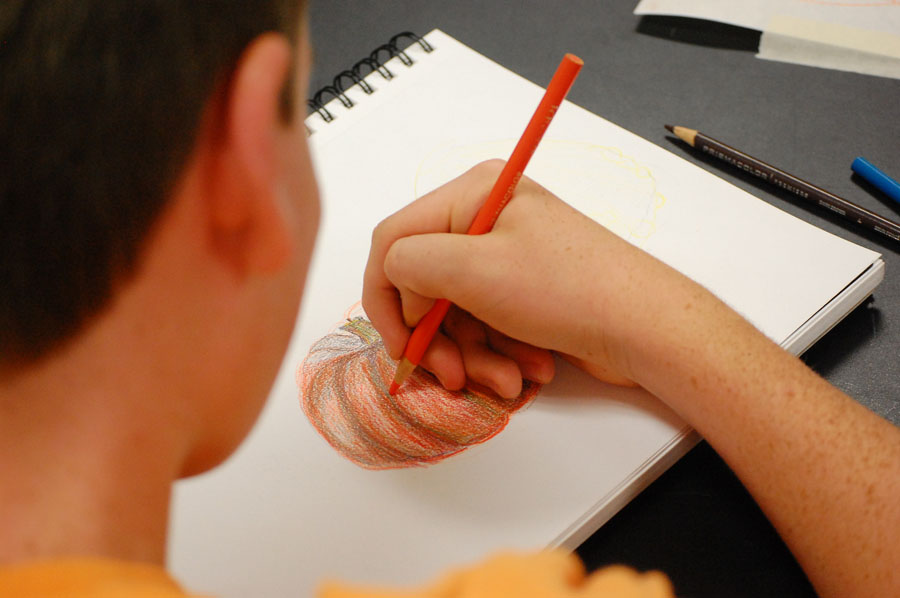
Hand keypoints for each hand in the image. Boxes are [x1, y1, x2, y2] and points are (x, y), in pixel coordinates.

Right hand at [363, 160, 652, 394]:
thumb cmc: (568, 290)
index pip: (394, 241)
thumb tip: (392, 278)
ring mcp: (507, 257)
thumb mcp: (475, 270)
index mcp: (473, 194)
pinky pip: (487, 326)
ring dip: (473, 355)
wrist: (645, 328)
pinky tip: (527, 368)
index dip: (385, 297)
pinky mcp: (524, 292)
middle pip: (425, 285)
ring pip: (455, 315)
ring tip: (506, 379)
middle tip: (451, 375)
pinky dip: (499, 354)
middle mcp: (486, 220)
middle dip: (437, 338)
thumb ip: (410, 263)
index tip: (398, 344)